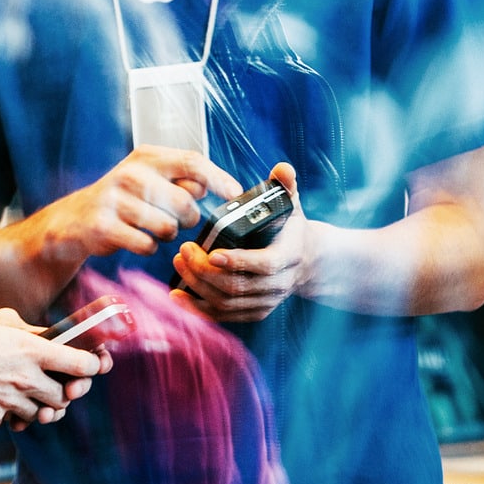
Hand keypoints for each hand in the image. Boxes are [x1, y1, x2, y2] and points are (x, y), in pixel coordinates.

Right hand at [0, 306, 107, 429]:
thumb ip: (19, 328)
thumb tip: (36, 333)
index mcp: (30, 349)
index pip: (81, 365)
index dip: (93, 366)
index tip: (92, 365)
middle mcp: (25, 377)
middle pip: (66, 396)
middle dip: (67, 392)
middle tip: (60, 385)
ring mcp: (9, 400)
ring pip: (43, 412)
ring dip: (42, 406)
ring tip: (32, 394)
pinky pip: (14, 420)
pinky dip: (14, 415)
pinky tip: (5, 402)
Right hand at [42, 145, 242, 257]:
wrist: (75, 219)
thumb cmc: (123, 199)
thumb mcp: (149, 178)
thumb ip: (181, 178)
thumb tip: (214, 185)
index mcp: (146, 157)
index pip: (192, 162)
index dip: (218, 178)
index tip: (235, 193)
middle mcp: (130, 174)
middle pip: (184, 201)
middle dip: (188, 217)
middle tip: (176, 219)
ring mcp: (115, 200)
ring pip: (167, 227)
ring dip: (166, 234)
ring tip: (151, 228)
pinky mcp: (104, 226)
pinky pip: (146, 245)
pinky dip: (148, 247)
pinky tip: (136, 239)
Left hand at [170, 163, 307, 322]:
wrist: (305, 260)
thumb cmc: (290, 228)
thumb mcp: (291, 205)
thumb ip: (285, 185)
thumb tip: (282, 167)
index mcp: (289, 256)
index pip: (263, 264)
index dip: (238, 261)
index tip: (211, 251)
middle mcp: (279, 284)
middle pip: (238, 286)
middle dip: (205, 271)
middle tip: (184, 250)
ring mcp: (266, 302)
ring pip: (227, 303)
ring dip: (198, 286)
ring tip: (180, 262)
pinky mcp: (253, 312)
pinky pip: (223, 316)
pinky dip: (198, 308)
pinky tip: (178, 294)